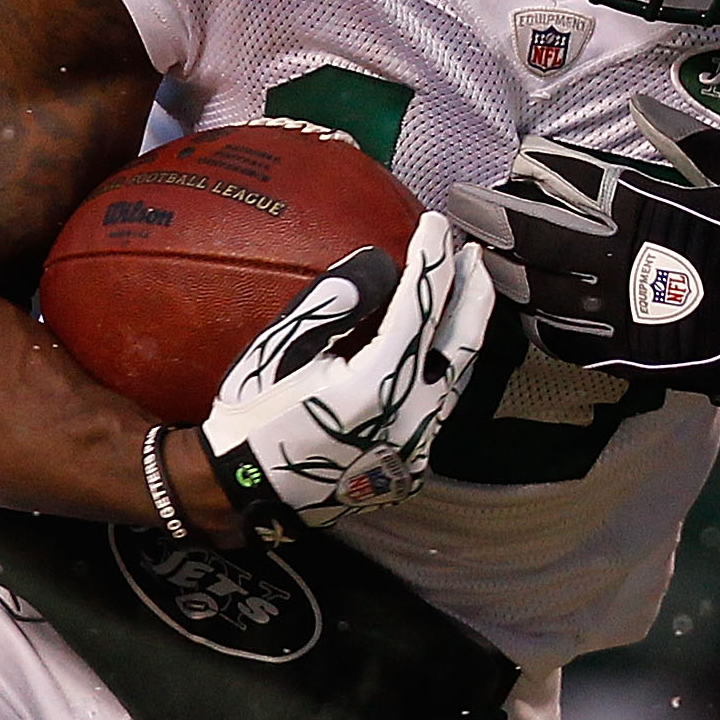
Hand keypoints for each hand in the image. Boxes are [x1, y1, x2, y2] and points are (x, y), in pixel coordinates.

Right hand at [197, 212, 495, 532]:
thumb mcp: (278, 352)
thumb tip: (379, 262)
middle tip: (471, 253)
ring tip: (463, 292)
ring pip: (458, 376)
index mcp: (376, 386)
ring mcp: (418, 446)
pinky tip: (438, 347)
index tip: (434, 223)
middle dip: (471, 292)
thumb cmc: (254, 418)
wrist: (247, 496)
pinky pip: (441, 405)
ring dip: (462, 330)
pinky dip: (444, 367)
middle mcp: (411, 417)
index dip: (431, 260)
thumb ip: (331, 304)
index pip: (419, 307)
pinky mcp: (415, 466)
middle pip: (460, 342)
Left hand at [443, 99, 719, 413]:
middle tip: (460, 204)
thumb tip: (639, 113)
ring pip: (544, 293)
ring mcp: (627, 317)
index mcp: (656, 211)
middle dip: (495, 218)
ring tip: (478, 254)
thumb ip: (692, 143)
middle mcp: (629, 263)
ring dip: (507, 271)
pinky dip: (539, 326)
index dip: (542, 168)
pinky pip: (569, 344)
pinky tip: (523, 312)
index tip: (518, 157)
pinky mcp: (635, 360)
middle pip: (542, 237)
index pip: (580, 182)